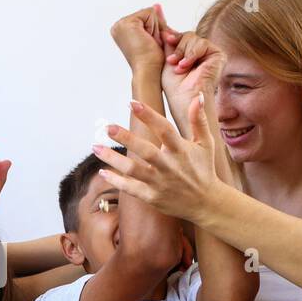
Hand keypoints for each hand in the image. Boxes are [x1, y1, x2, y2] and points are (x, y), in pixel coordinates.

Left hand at [94, 95, 221, 222]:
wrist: (206, 203)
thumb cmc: (203, 169)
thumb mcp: (206, 144)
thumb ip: (199, 120)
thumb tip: (198, 96)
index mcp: (181, 151)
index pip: (164, 130)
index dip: (149, 116)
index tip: (132, 103)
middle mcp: (170, 167)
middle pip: (145, 150)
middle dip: (126, 138)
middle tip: (107, 127)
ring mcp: (160, 183)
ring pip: (134, 170)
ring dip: (113, 159)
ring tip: (96, 147)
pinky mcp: (153, 197)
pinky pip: (131, 189)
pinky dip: (117, 181)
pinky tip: (102, 172)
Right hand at [111, 6, 167, 74]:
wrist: (148, 71)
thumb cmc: (152, 60)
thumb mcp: (155, 36)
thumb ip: (156, 20)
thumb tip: (157, 5)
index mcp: (121, 29)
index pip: (145, 17)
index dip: (154, 29)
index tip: (149, 43)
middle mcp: (117, 26)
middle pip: (148, 13)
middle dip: (155, 28)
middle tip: (150, 44)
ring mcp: (120, 24)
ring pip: (149, 13)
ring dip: (155, 28)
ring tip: (149, 43)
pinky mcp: (126, 23)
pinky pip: (150, 13)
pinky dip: (154, 27)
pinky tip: (148, 39)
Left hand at [160, 27, 226, 128]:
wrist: (183, 100)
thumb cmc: (173, 85)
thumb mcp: (166, 55)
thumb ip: (165, 36)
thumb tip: (156, 8)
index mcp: (190, 52)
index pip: (180, 35)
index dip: (171, 37)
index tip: (164, 40)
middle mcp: (202, 51)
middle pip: (186, 34)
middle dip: (176, 47)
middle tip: (171, 61)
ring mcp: (211, 52)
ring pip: (192, 37)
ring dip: (182, 52)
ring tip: (178, 67)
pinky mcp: (218, 55)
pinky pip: (201, 43)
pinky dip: (191, 54)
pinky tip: (186, 66)